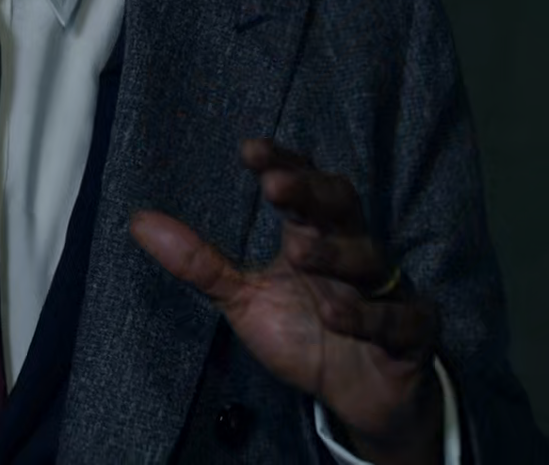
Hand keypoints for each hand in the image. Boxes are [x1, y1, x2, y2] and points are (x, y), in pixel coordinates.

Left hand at [131, 139, 441, 464]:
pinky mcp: (410, 333)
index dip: (283, 163)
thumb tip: (138, 221)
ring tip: (300, 253)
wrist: (357, 397)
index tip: (250, 150)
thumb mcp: (243, 299)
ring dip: (334, 254)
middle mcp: (352, 251)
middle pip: (342, 205)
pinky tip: (335, 312)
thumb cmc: (304, 334)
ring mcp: (385, 290)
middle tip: (276, 184)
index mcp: (313, 235)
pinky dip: (367, 315)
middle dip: (312, 191)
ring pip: (368, 259)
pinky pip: (395, 319)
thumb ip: (199, 263)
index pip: (303, 186)